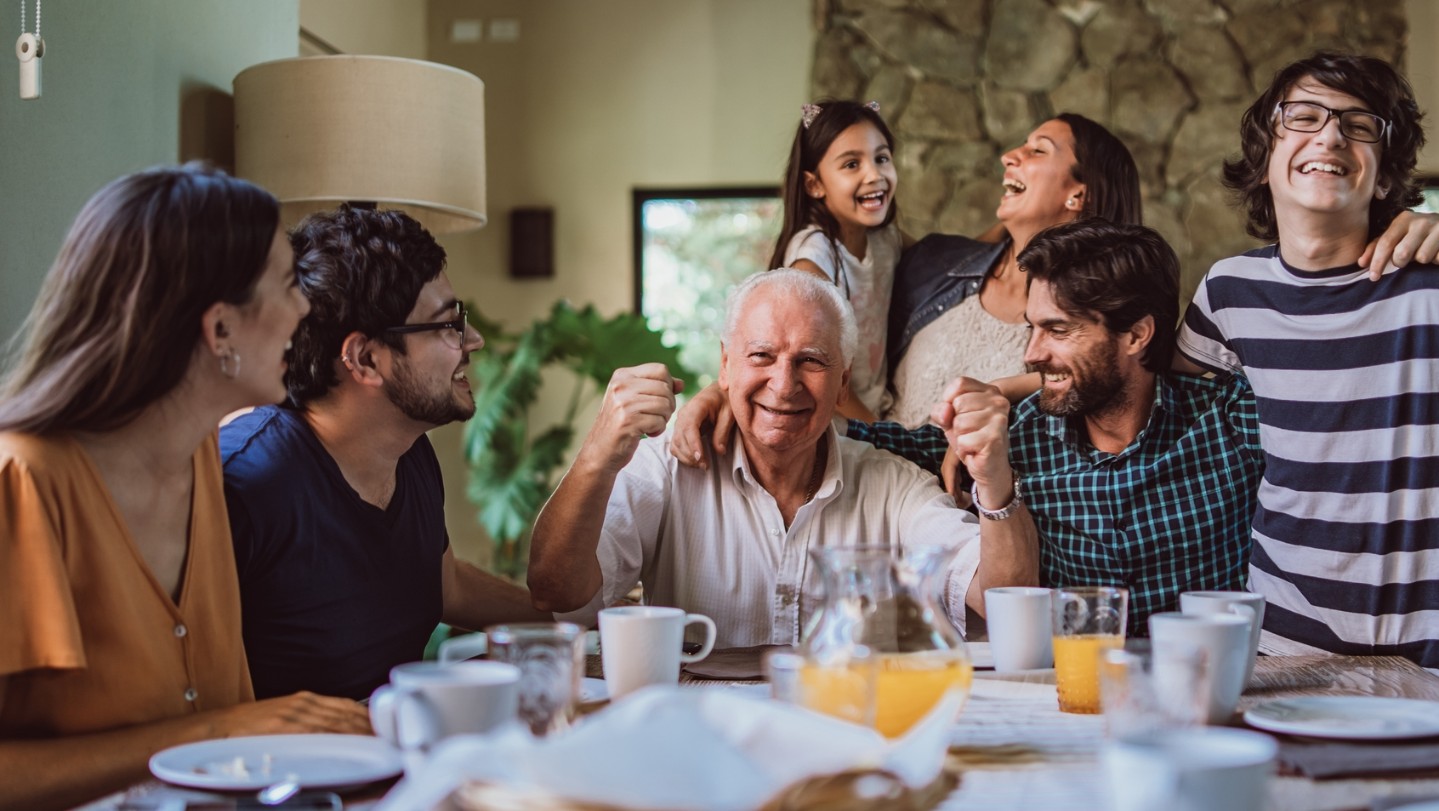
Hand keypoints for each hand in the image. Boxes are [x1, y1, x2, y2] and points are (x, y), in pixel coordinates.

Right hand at [216, 692, 371, 736]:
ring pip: (334, 723)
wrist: (219, 726)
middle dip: (367, 727)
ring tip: (375, 743)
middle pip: (344, 714)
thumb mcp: (285, 717)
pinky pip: (315, 733)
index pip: (344, 706)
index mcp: (305, 700)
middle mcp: (302, 704)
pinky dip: (334, 738)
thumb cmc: (251, 726)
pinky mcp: (282, 727)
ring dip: (357, 733)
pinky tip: (347, 745)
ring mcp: (293, 714)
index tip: (381, 727)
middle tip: (386, 738)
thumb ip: (310, 721)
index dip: (365, 716)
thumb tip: (335, 732)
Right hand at [580, 364, 683, 473]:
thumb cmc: (621, 424)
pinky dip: (658, 430)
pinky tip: (646, 433)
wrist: (600, 451)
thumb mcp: (635, 400)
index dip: (668, 386)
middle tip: (656, 416)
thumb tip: (681, 383)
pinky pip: (659, 422)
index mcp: (622, 375)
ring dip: (664, 419)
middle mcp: (621, 386)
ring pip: (665, 404)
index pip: (661, 370)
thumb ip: (658, 388)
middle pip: (665, 388)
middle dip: (668, 405)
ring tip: (650, 424)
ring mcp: (623, 403)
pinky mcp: (627, 422)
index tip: (659, 400)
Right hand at [669, 381, 731, 469]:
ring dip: (686, 457)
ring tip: (702, 465)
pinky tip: (695, 461)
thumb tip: (719, 451)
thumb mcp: (729, 414)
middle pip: (680, 437)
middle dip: (691, 455)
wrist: (718, 393)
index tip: (701, 458)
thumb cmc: (725, 401)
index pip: (689, 426)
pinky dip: (682, 455)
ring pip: (675, 443)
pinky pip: (675, 445)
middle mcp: (684, 413)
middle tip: (706, 466)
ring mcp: (679, 421)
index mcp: (696, 405)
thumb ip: (723, 431)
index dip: (693, 444)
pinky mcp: (680, 429)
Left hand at [932, 376, 1012, 505]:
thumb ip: (942, 410)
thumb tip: (945, 411)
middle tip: (970, 432)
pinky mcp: (995, 438)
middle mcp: (998, 401)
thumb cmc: (971, 438)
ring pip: (959, 423)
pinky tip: (975, 450)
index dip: (950, 401)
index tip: (960, 414)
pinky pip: (963, 440)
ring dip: (960, 437)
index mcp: (990, 391)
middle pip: (958, 403)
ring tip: (973, 440)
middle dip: (956, 423)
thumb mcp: (951, 419)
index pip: (959, 383)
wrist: (989, 466)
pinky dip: (964, 449)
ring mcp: (999, 419)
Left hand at [1359, 210, 1438, 279]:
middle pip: (1402, 254)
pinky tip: (1437, 251)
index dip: (1377, 262)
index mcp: (1404, 219)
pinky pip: (1438, 259)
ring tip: (1425, 250)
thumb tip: (1361, 263)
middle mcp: (1421, 221)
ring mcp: (1438, 228)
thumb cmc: (1416, 235)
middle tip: (1405, 260)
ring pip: (1422, 258)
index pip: (1385, 243)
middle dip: (1400, 262)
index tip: (1373, 277)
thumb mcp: (1397, 235)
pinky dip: (1436, 260)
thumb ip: (1378, 247)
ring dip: (1421, 260)